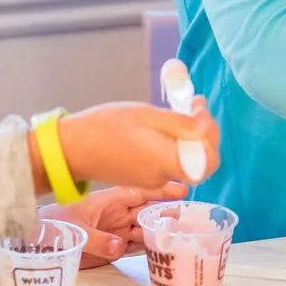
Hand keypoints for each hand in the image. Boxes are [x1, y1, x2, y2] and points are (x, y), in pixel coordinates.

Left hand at [41, 182, 188, 267]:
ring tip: (184, 230)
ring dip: (162, 228)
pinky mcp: (111, 247)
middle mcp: (115, 213)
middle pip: (147, 209)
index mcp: (107, 201)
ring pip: (144, 227)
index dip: (159, 190)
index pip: (139, 192)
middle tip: (192, 212)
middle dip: (167, 209)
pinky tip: (165, 248)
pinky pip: (135, 245)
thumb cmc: (52, 225)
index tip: (181, 189)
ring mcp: (115, 230)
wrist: (34, 240)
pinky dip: (150, 246)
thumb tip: (120, 245)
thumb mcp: (74, 230)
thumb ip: (97, 239)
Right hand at [55, 98, 219, 190]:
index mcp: (167, 161)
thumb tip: (205, 125)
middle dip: (202, 133)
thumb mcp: (145, 115)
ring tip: (176, 110)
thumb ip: (179, 123)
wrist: (73, 148)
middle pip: (198, 161)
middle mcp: (163, 176)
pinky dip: (170, 145)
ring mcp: (152, 180)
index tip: (200, 110)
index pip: (209, 162)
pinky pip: (166, 162)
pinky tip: (159, 127)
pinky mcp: (141, 177)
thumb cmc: (106, 126)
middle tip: (193, 106)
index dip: (212, 137)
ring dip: (187, 137)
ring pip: (182, 160)